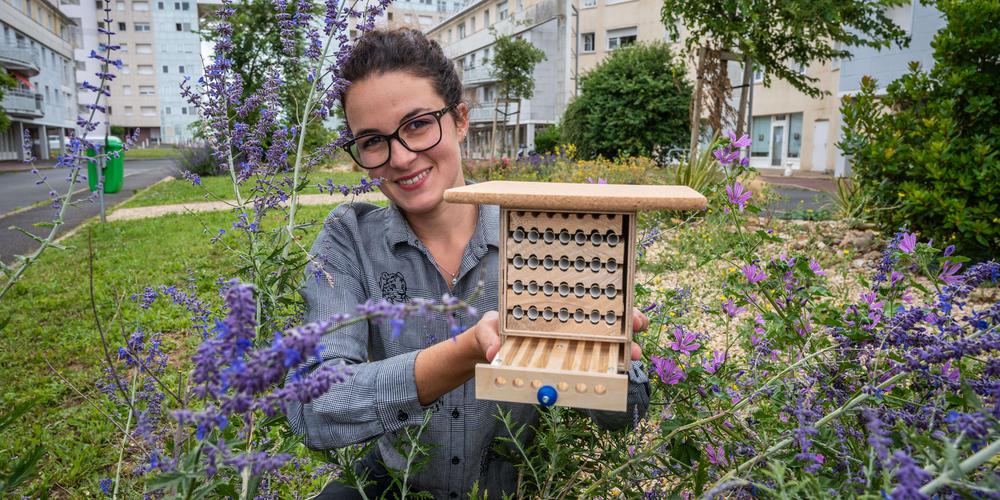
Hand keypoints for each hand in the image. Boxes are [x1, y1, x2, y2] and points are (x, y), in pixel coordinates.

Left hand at [474, 309, 645, 362]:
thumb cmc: (491, 331)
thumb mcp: (486, 329)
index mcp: (553, 312)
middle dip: (627, 326)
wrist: (485, 353)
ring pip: (603, 348)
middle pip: (605, 325)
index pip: (589, 304)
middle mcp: (566, 329)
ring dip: (622, 351)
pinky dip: (603, 373)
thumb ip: (489, 336)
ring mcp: (566, 349)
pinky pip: (586, 370)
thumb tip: (495, 350)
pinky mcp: (561, 368)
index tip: (630, 310)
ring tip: (633, 355)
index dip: (614, 305)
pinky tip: (615, 375)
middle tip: (638, 329)